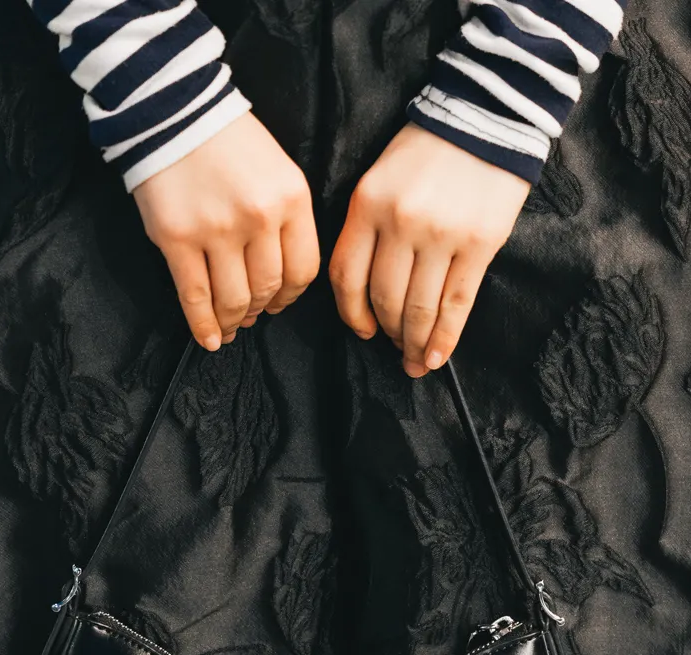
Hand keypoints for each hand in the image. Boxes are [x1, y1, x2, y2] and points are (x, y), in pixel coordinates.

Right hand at [133, 112, 319, 350]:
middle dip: (260, 310)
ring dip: (232, 321)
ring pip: (233, 299)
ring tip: (229, 326)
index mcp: (291, 199)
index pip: (303, 270)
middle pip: (268, 289)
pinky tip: (208, 340)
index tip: (278, 304)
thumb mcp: (277, 170)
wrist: (173, 109)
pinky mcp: (178, 240)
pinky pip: (195, 297)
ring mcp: (217, 231)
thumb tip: (278, 280)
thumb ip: (286, 219)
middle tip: (250, 316)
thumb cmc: (227, 141)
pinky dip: (203, 326)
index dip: (290, 297)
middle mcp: (259, 218)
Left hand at [329, 123, 529, 376]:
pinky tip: (439, 357)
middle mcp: (400, 222)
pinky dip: (445, 337)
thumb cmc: (428, 151)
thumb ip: (369, 229)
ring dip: (416, 343)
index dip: (352, 315)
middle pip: (384, 298)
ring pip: (419, 307)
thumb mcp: (380, 180)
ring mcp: (440, 234)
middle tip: (397, 350)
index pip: (347, 277)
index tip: (364, 333)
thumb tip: (368, 294)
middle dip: (389, 333)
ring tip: (417, 360)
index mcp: (367, 205)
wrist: (486, 114)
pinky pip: (456, 303)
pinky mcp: (478, 242)